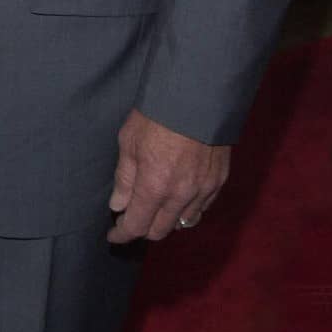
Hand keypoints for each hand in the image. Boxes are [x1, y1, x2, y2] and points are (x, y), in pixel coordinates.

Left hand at [107, 108, 228, 243]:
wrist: (197, 96)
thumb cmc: (157, 114)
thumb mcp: (129, 140)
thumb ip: (125, 177)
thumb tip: (118, 205)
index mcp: (155, 186)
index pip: (137, 225)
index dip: (122, 233)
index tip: (113, 234)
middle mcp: (181, 195)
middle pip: (160, 230)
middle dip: (143, 229)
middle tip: (131, 218)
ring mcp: (203, 190)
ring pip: (183, 223)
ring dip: (166, 221)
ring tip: (154, 209)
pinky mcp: (219, 181)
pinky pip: (201, 209)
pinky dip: (187, 211)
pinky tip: (178, 200)